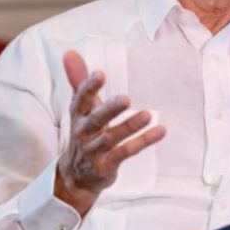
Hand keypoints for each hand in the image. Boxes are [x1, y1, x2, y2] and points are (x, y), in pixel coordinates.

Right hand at [54, 50, 165, 215]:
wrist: (76, 176)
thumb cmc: (84, 133)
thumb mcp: (81, 108)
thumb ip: (78, 81)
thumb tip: (70, 52)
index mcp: (78, 116)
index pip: (80, 100)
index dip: (88, 87)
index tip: (100, 73)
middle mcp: (83, 133)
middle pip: (96, 120)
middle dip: (109, 109)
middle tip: (126, 98)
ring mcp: (94, 151)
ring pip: (112, 138)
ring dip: (130, 126)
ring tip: (147, 114)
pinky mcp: (106, 166)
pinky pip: (126, 153)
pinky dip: (143, 142)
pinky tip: (160, 131)